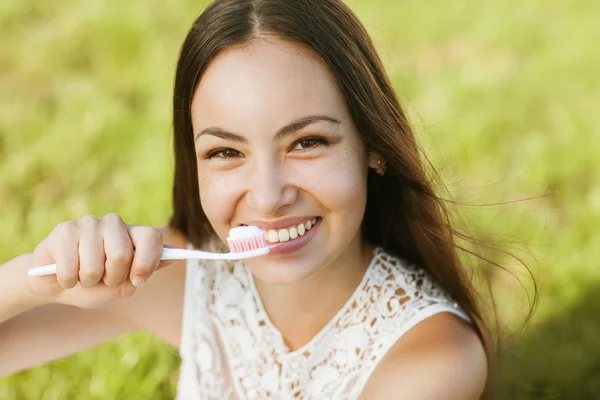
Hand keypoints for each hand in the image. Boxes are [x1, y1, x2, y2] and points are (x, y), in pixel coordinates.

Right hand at [28, 213, 176, 308]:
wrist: (58, 286)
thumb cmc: (96, 285)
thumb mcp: (123, 287)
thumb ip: (145, 273)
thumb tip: (176, 256)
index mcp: (134, 235)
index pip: (152, 237)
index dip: (146, 262)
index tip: (137, 281)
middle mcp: (115, 224)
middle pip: (121, 254)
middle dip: (112, 278)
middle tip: (103, 280)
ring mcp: (89, 223)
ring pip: (94, 265)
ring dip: (88, 282)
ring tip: (83, 277)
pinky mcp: (64, 230)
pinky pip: (70, 268)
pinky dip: (68, 281)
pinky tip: (66, 275)